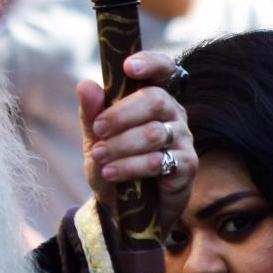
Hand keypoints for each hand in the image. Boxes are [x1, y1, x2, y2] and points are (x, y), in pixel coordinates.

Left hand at [78, 51, 195, 233]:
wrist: (122, 210)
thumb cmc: (112, 165)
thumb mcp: (95, 139)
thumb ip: (92, 113)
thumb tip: (86, 84)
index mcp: (154, 98)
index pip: (163, 69)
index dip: (150, 63)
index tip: (128, 67)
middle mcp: (174, 114)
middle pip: (155, 100)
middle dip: (121, 115)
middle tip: (98, 131)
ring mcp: (183, 139)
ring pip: (154, 133)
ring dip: (121, 146)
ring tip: (99, 157)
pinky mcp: (187, 166)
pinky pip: (160, 160)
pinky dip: (131, 166)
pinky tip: (112, 173)